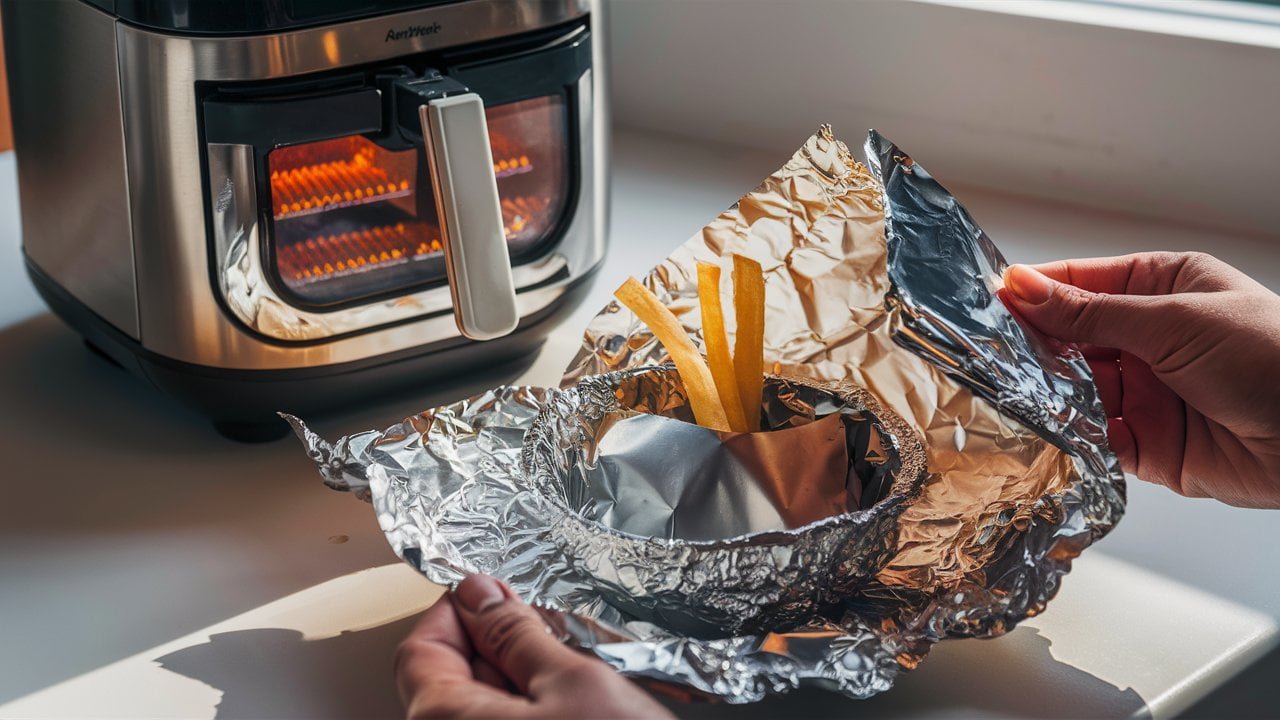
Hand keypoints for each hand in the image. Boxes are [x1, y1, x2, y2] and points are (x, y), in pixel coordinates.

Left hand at [396, 574, 673, 718]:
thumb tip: (479, 594)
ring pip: (478, 715)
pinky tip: (575, 717)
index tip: (496, 594)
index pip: (419, 648)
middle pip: (447, 683)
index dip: (459, 612)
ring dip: (518, 689)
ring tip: (572, 681)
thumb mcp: (574, 681)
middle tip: (547, 634)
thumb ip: (517, 634)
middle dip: (495, 650)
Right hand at [1002, 252, 1279, 507]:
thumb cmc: (1270, 357)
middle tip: (991, 351)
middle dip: (1033, 346)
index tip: (990, 300)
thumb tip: (1021, 286)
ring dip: (1047, 392)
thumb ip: (1089, 311)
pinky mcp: (1145, 443)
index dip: (1035, 292)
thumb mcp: (1172, 320)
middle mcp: (1149, 339)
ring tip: (1017, 392)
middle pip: (1069, 339)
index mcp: (1162, 288)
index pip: (1080, 283)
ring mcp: (1145, 391)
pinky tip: (1048, 428)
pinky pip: (1091, 436)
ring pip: (1073, 389)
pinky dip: (1067, 435)